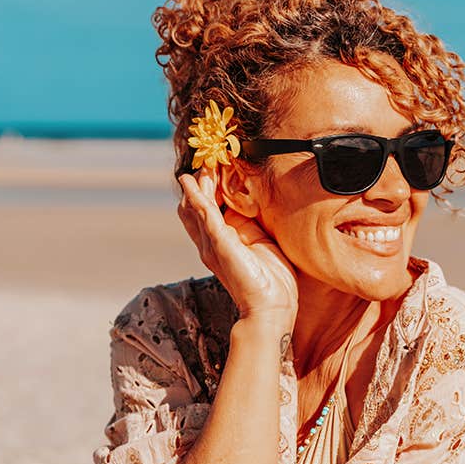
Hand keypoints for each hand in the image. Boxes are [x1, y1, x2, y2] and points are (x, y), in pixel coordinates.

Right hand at [177, 167, 297, 322]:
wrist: (271, 309)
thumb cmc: (272, 281)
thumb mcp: (263, 244)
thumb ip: (256, 226)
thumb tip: (261, 205)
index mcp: (222, 241)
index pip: (208, 206)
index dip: (211, 183)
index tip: (220, 160)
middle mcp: (210, 242)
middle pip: (194, 203)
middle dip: (201, 178)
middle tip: (209, 155)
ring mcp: (212, 244)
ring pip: (194, 205)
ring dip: (198, 181)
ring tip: (204, 160)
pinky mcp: (219, 246)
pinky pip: (203, 216)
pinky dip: (196, 197)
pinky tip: (192, 181)